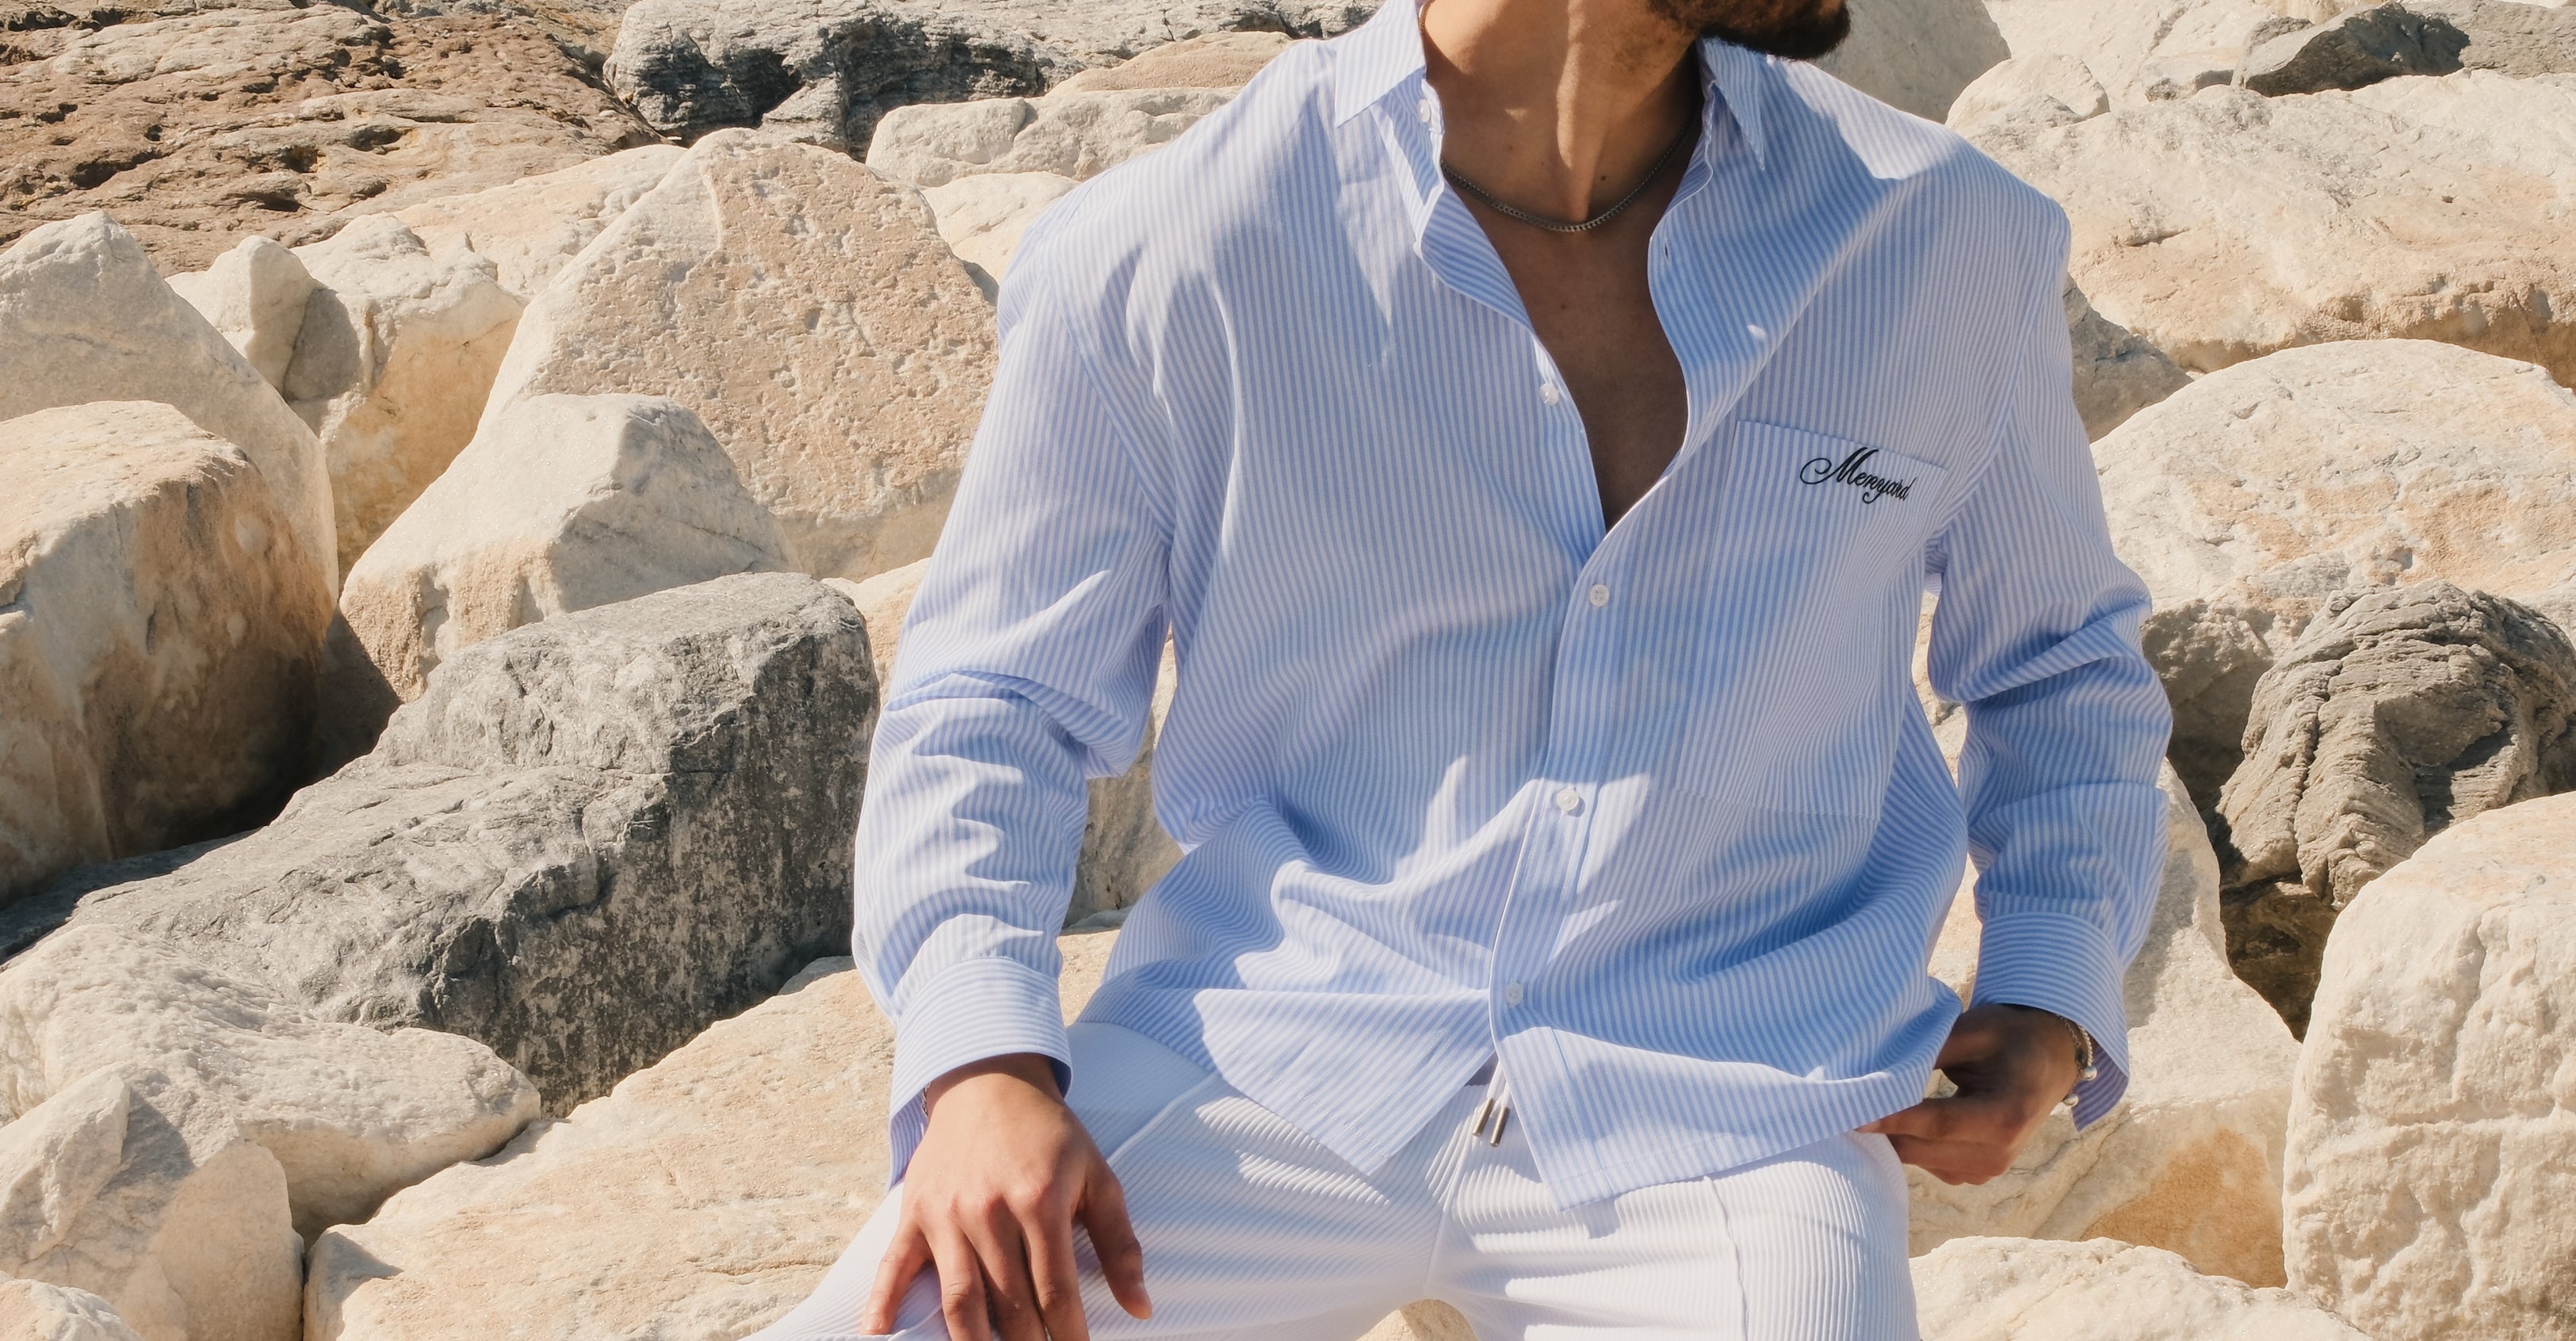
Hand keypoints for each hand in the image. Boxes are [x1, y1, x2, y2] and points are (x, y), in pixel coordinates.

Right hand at [862, 1053, 1150, 1340]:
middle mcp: (989, 1211)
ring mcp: (946, 1215)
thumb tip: (1141, 1309)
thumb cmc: (1050, 1135)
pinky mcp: (914, 1213)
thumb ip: (1120, 1244)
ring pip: (959, 1300)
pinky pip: (894, 1267)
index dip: (1070, 1334)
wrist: (990, 1081)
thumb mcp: (1098, 1176)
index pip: (1056, 1290)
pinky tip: (877, 1337)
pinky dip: (881, 1306)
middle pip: (1009, 1304)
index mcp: (1040, 1202)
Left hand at [1860, 1004, 2080, 1184]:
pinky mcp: (1975, 1174)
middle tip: (1840, 1105)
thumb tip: (1876, 1069)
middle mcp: (1998, 1152)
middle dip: (1881, 1129)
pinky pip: (1927, 1162)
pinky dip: (1908, 1142)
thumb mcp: (1973, 1030)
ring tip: (1867, 1104)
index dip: (1892, 1119)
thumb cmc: (2010, 1037)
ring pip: (1919, 1158)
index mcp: (2004, 1115)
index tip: (1850, 1115)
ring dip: (1892, 1136)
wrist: (2048, 1060)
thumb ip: (1929, 1049)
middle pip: (1921, 1147)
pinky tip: (1896, 1117)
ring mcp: (1987, 1169)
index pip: (1937, 1122)